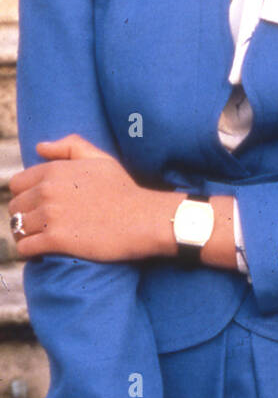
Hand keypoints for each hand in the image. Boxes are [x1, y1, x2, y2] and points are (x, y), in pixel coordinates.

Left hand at [8, 135, 175, 261]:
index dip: (26, 195)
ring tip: (42, 237)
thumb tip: (40, 147)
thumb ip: (70, 146)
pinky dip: (29, 251)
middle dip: (25, 215)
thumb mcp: (100, 158)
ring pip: (17, 228)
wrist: (142, 219)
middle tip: (43, 223)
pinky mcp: (55, 240)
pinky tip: (43, 250)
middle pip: (15, 207)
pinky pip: (25, 248)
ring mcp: (50, 215)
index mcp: (54, 170)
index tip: (40, 204)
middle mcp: (47, 191)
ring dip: (26, 234)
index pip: (17, 184)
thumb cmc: (124, 189)